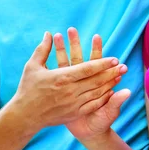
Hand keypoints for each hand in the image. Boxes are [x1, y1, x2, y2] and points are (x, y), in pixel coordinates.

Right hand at [11, 31, 125, 133]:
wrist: (25, 116)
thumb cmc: (27, 88)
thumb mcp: (32, 67)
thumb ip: (42, 50)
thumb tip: (48, 34)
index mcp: (62, 77)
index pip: (88, 68)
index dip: (102, 63)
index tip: (114, 58)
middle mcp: (70, 91)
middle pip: (96, 80)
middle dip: (111, 72)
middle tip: (123, 66)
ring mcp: (73, 103)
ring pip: (97, 92)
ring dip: (110, 84)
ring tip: (120, 76)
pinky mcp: (74, 113)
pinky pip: (92, 104)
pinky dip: (103, 98)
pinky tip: (110, 91)